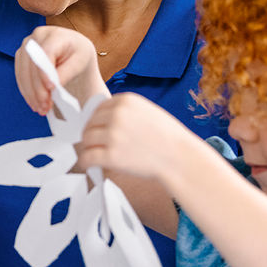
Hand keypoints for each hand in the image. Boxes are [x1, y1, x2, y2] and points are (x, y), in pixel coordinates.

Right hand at [15, 26, 105, 114]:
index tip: (50, 89)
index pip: (47, 53)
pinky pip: (20, 76)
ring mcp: (27, 46)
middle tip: (46, 106)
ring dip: (31, 93)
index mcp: (55, 35)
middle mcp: (37, 37)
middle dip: (38, 88)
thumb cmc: (78, 55)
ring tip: (41, 109)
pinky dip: (27, 91)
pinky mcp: (21, 56)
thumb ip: (66, 72)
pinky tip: (34, 103)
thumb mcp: (79, 63)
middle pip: (33, 65)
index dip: (45, 72)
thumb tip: (52, 86)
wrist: (72, 52)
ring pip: (24, 72)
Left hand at [76, 92, 196, 179]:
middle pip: (90, 123)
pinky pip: (87, 157)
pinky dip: (85, 162)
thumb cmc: (169, 138)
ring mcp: (114, 135)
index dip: (96, 121)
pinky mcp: (112, 156)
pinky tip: (90, 165)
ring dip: (88, 148)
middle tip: (94, 145)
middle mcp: (118, 115)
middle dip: (90, 134)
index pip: (98, 108)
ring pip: (86, 139)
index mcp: (126, 101)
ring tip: (94, 155)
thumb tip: (103, 119)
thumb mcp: (148, 112)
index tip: (97, 130)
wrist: (180, 158)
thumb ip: (126, 111)